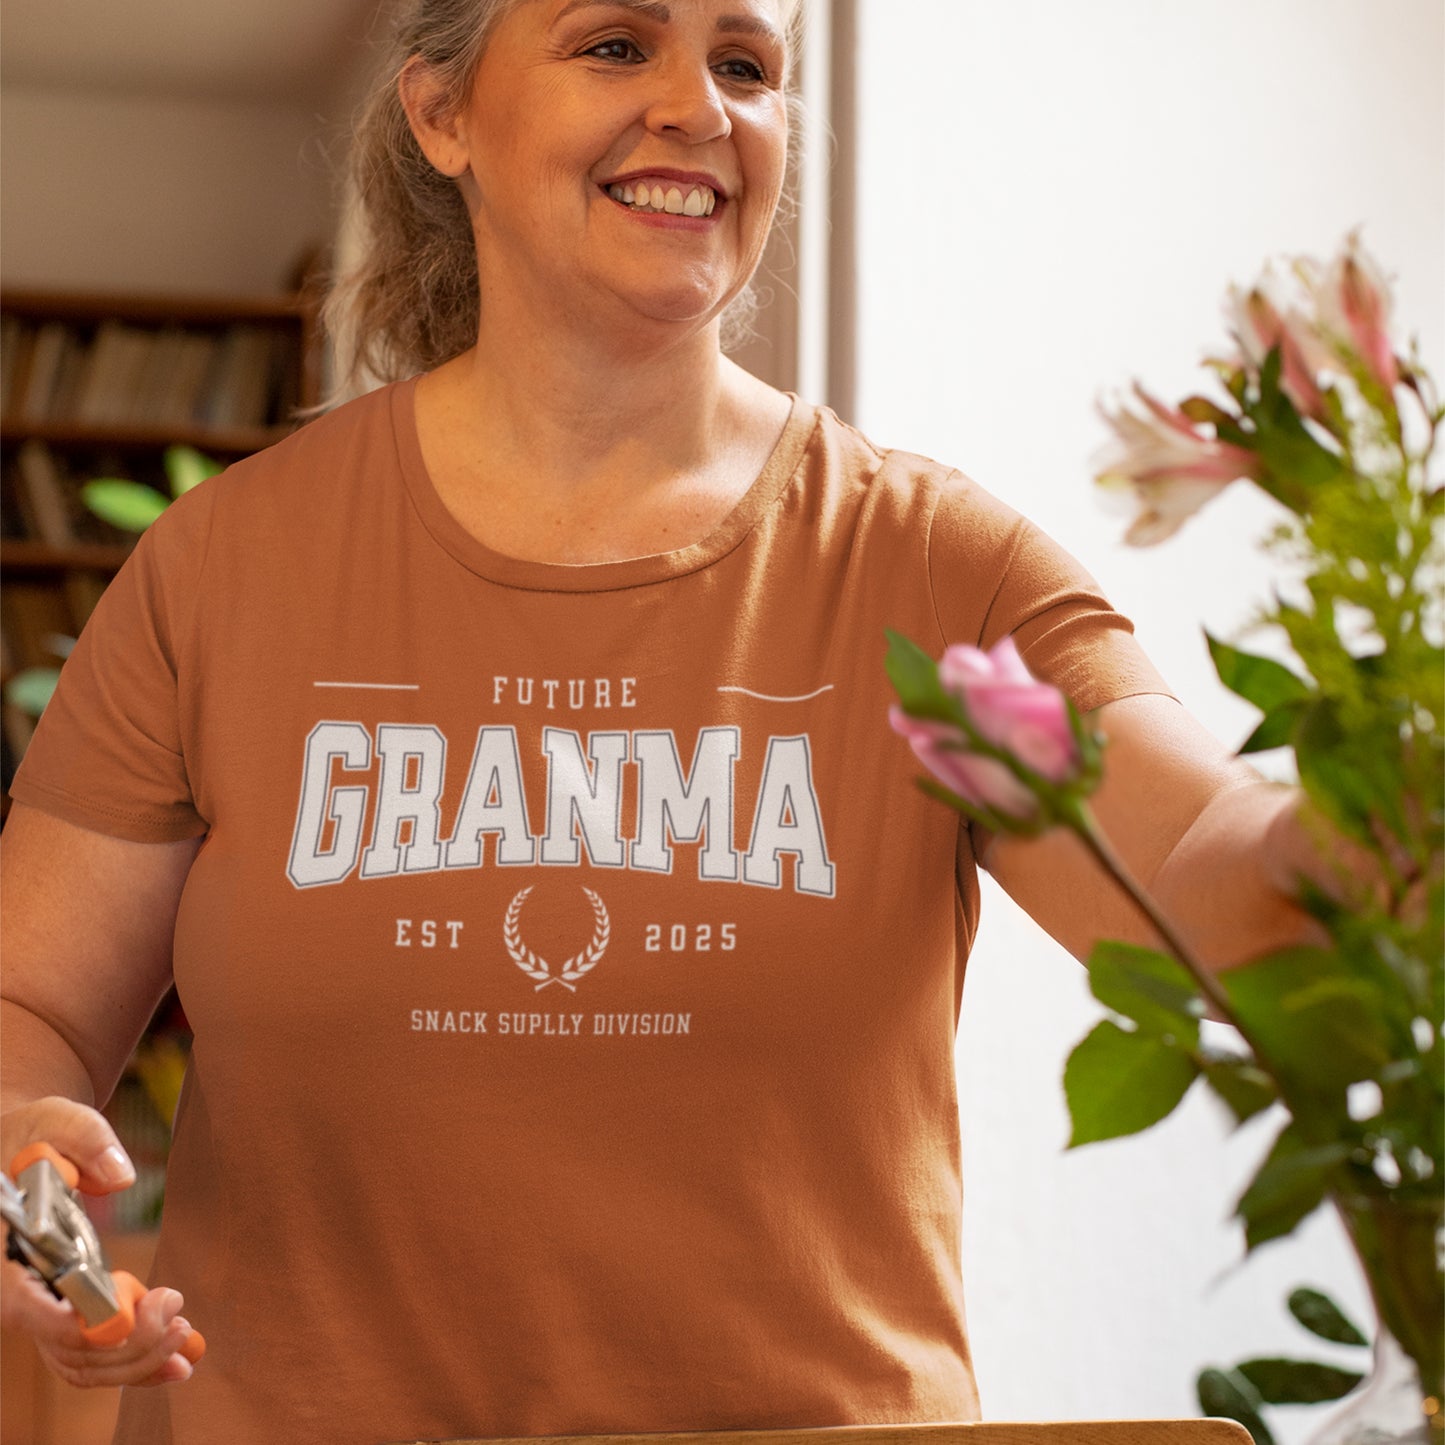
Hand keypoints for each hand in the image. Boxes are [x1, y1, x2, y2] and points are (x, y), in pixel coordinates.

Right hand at [1, 1095, 199, 1386]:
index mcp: (3, 1261)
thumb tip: (120, 1176)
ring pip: (80, 1364)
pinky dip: (133, 1363)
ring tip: (187, 1336)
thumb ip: (85, 1138)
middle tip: (178, 1312)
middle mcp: (16, 1295)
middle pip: (68, 1351)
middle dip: (129, 1345)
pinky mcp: (61, 1310)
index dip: (93, 1324)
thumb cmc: (30, 1136)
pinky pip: (90, 1355)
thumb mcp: (53, 1119)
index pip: (40, 1315)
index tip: (148, 1303)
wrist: (14, 1151)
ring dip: (136, 1362)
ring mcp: (39, 1308)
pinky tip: (177, 1360)